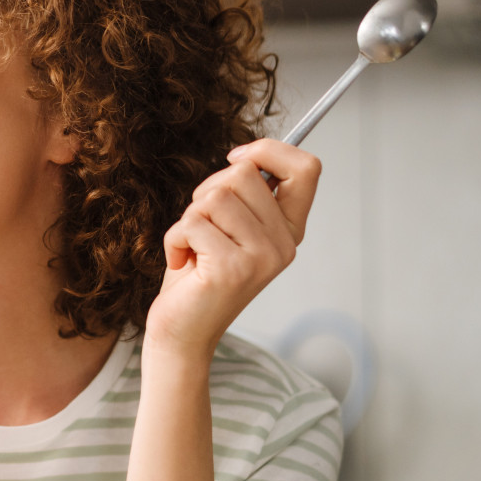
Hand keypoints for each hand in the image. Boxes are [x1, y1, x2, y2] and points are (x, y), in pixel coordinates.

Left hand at [145, 139, 320, 361]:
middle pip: (244, 173)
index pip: (306, 168)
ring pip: (215, 196)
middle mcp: (284, 244)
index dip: (269, 150)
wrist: (181, 330)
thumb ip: (245, 194)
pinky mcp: (233, 270)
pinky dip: (174, 238)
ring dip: (189, 218)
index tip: (236, 157)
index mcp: (289, 229)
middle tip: (201, 227)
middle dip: (207, 191)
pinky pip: (192, 223)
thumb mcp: (228, 225)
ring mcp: (262, 258)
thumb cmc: (198, 274)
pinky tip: (182, 262)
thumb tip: (248, 155)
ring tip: (193, 247)